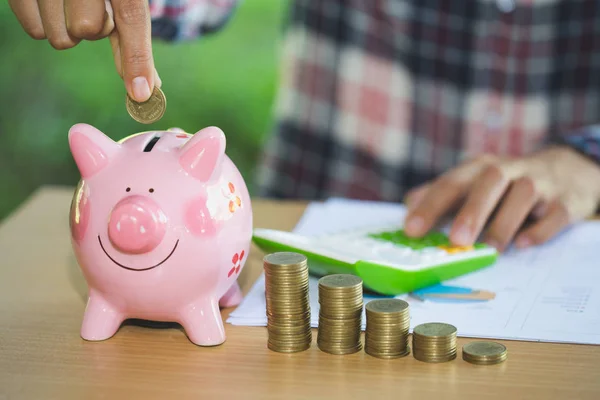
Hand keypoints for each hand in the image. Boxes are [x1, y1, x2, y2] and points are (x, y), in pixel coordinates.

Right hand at [8, 0, 159, 101]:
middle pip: (88, 30)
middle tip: (93, 6)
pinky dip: (45, 26)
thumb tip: (147, 87)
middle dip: (94, 27)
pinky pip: (35, 32)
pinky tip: (50, 6)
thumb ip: (135, 39)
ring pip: (61, 39)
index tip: (140, 94)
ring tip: (71, 3)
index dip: (137, 56)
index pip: (131, 14)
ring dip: (69, 30)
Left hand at [403, 146, 599, 251]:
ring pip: (523, 195)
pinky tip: (524, 244)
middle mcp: (509, 170)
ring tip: (489, 249)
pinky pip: (555, 213)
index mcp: (479, 168)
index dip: (430, 206)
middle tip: (456, 241)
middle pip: (489, 183)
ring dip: (504, 223)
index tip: (411, 230)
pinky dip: (540, 229)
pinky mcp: (566, 201)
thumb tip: (408, 206)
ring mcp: (540, 184)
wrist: (566, 170)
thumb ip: (441, 194)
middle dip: (471, 211)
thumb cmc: (505, 185)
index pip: (451, 183)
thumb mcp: (473, 182)